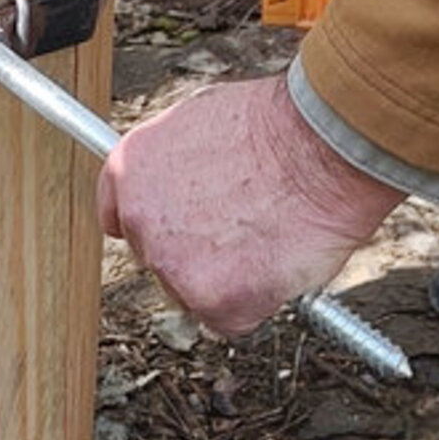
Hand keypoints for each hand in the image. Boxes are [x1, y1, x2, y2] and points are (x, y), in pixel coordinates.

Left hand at [97, 74, 402, 336]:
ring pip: (193, 292)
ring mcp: (171, 263)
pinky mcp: (211, 299)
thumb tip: (184, 185)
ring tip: (268, 237)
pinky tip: (278, 263)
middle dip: (197, 254)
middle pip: (159, 259)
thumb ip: (175, 163)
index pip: (118, 216)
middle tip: (244, 231)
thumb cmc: (276, 124)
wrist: (320, 146)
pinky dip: (257, 303)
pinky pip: (231, 319)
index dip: (155, 226)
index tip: (175, 232)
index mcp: (129, 170)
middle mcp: (138, 219)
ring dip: (227, 281)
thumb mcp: (199, 120)